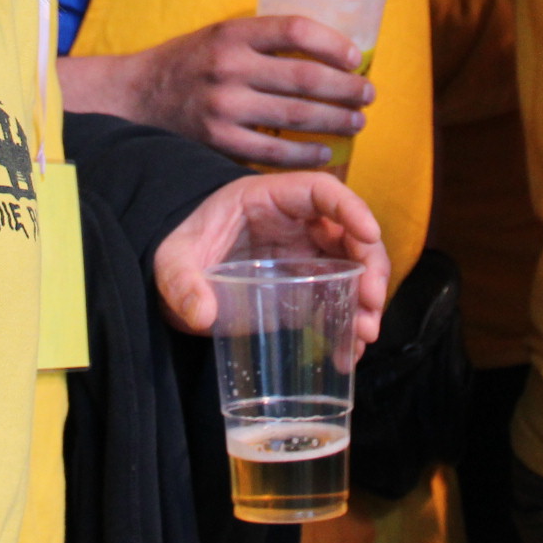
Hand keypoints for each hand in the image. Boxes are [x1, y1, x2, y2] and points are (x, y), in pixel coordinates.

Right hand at [65, 15, 373, 167]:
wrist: (137, 97)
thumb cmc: (191, 63)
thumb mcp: (222, 35)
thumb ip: (264, 40)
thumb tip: (329, 51)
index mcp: (233, 33)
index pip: (296, 30)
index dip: (333, 43)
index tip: (355, 58)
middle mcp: (228, 68)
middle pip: (306, 78)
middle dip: (347, 89)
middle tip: (369, 95)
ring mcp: (223, 108)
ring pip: (296, 117)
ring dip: (336, 121)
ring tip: (357, 122)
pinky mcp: (219, 142)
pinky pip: (274, 152)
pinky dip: (306, 154)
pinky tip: (326, 153)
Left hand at [153, 169, 389, 347]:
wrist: (174, 277)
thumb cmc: (180, 251)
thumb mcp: (171, 261)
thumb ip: (181, 283)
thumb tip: (202, 314)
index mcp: (268, 199)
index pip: (320, 190)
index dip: (350, 207)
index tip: (370, 233)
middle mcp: (295, 223)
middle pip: (348, 231)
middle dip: (370, 264)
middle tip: (372, 302)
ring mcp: (304, 254)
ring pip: (352, 266)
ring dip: (367, 298)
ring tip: (365, 334)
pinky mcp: (304, 286)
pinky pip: (337, 299)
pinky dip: (348, 323)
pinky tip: (349, 352)